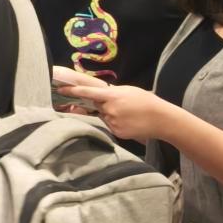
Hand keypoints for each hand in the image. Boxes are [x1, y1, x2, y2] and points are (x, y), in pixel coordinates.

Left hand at [51, 69, 165, 140]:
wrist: (162, 119)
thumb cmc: (146, 101)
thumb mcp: (128, 90)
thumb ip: (111, 93)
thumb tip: (98, 95)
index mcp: (112, 96)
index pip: (87, 93)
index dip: (72, 91)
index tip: (60, 89)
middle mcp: (109, 110)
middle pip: (96, 106)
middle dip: (101, 104)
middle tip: (119, 104)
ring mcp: (113, 122)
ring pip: (104, 116)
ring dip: (110, 114)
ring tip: (128, 114)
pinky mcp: (117, 133)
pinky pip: (110, 126)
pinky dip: (116, 123)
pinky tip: (129, 121)